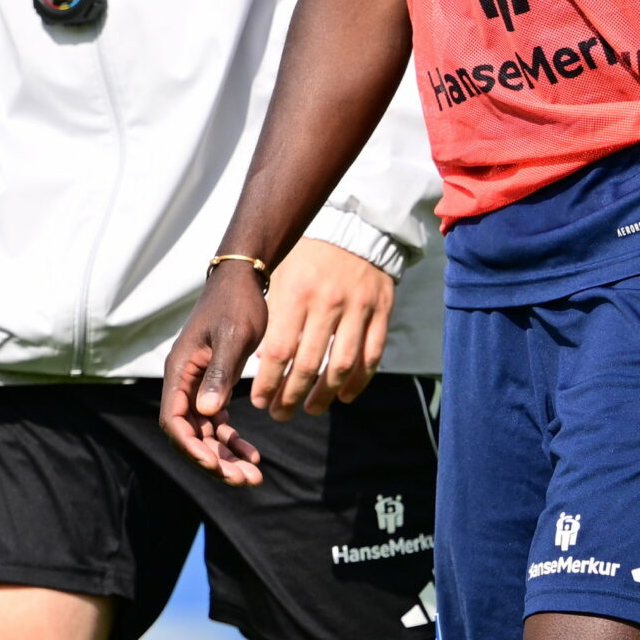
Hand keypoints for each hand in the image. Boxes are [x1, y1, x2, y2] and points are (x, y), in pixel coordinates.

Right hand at [160, 264, 272, 483]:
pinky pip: (217, 422)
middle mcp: (183, 383)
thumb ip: (219, 373)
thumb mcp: (232, 336)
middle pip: (190, 434)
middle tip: (245, 480)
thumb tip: (207, 412)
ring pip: (205, 433)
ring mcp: (197, 386)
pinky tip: (253, 456)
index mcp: (179, 372)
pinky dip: (232, 440)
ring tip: (253, 476)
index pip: (175, 421)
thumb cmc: (236, 304)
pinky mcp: (213, 386)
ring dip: (225, 456)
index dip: (192, 447)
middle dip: (214, 460)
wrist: (243, 279)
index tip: (215, 465)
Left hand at [252, 237, 396, 419]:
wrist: (355, 226)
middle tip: (279, 413)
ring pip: (342, 366)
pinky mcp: (382, 311)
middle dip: (290, 396)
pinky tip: (343, 395)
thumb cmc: (307, 255)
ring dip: (323, 395)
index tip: (259, 400)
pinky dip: (358, 382)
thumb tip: (257, 360)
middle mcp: (328, 302)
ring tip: (310, 408)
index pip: (277, 350)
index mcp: (296, 292)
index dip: (267, 382)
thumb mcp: (279, 273)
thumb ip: (268, 314)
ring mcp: (358, 308)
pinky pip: (372, 356)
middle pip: (308, 365)